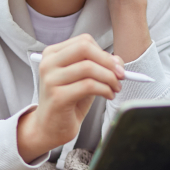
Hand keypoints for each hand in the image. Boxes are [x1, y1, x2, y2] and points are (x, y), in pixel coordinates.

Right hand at [17, 34, 124, 162]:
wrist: (50, 128)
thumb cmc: (68, 101)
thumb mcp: (84, 79)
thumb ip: (98, 66)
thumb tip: (118, 60)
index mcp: (52, 54)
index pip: (84, 41)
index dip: (104, 53)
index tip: (117, 66)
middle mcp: (48, 63)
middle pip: (85, 48)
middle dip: (107, 61)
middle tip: (120, 75)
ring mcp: (51, 79)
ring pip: (88, 67)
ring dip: (109, 78)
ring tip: (114, 88)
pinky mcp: (57, 96)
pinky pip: (88, 86)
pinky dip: (104, 89)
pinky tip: (108, 95)